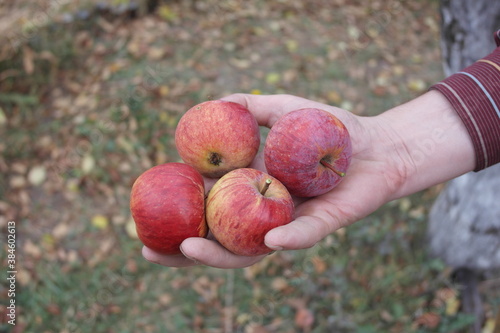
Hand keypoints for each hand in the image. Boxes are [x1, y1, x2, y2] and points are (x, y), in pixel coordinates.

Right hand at [142, 93, 413, 267]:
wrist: (379, 142)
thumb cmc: (331, 128)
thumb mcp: (285, 109)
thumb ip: (252, 107)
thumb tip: (211, 104)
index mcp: (251, 190)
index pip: (207, 209)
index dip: (177, 215)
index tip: (144, 216)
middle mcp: (264, 213)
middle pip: (219, 240)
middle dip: (184, 251)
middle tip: (149, 251)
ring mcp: (291, 224)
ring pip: (251, 249)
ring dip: (220, 255)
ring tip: (190, 247)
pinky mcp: (323, 226)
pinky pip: (303, 238)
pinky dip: (288, 240)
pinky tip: (270, 239)